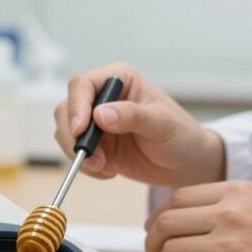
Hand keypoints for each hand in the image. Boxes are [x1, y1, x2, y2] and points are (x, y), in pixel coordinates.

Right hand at [54, 62, 224, 187]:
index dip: (76, 106)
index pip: (83, 85)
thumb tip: (101, 115)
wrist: (186, 164)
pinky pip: (75, 153)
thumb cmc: (181, 136)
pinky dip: (86, 166)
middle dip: (73, 136)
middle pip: (67, 108)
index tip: (80, 130)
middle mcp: (103, 97)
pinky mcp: (95, 145)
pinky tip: (109, 172)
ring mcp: (96, 122)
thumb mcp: (162, 124)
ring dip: (79, 154)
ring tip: (105, 167)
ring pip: (65, 132)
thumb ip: (133, 116)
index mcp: (119, 80)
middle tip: (92, 158)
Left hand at [144, 181, 251, 251]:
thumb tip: (186, 214)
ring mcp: (228, 245)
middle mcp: (228, 214)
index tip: (155, 227)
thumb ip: (226, 202)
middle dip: (154, 240)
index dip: (159, 215)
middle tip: (155, 250)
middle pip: (167, 224)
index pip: (178, 198)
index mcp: (235, 191)